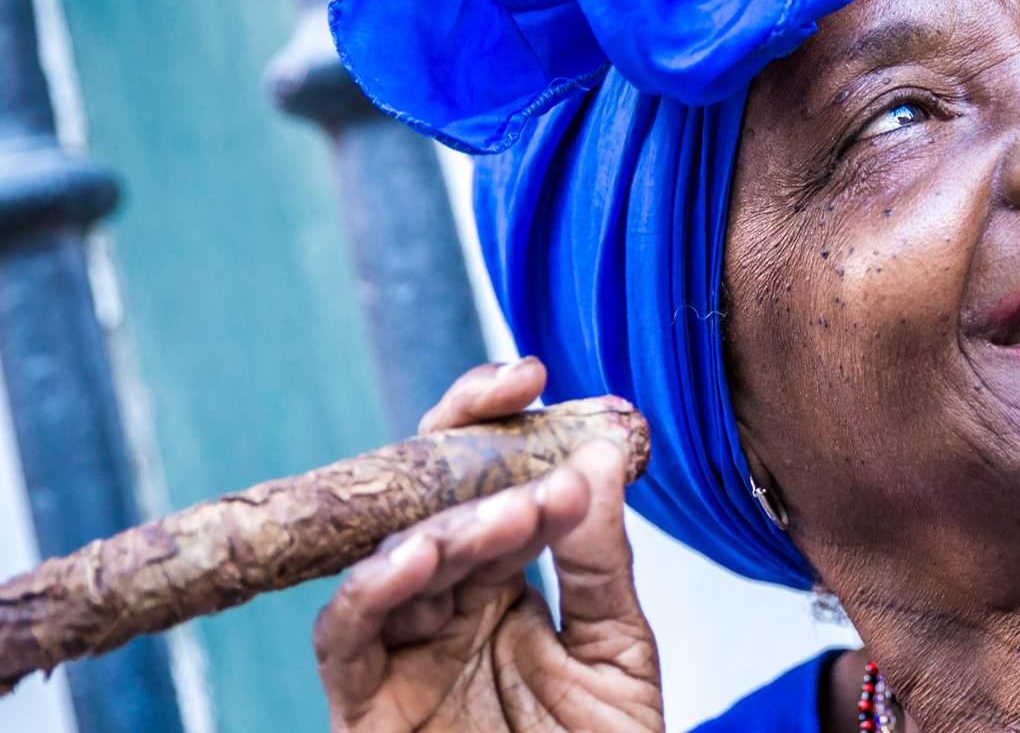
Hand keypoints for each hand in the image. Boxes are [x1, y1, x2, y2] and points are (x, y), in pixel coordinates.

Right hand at [313, 359, 663, 731]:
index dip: (501, 425)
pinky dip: (371, 590)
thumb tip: (597, 457)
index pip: (490, 484)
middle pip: (432, 502)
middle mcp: (448, 606)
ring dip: (446, 523)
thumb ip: (601, 562)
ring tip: (509, 514)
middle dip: (470, 451)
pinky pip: (345, 635)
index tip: (535, 374)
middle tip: (515, 410)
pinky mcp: (364, 704)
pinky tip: (418, 558)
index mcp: (506, 585)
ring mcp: (405, 651)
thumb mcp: (619, 655)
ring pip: (394, 557)